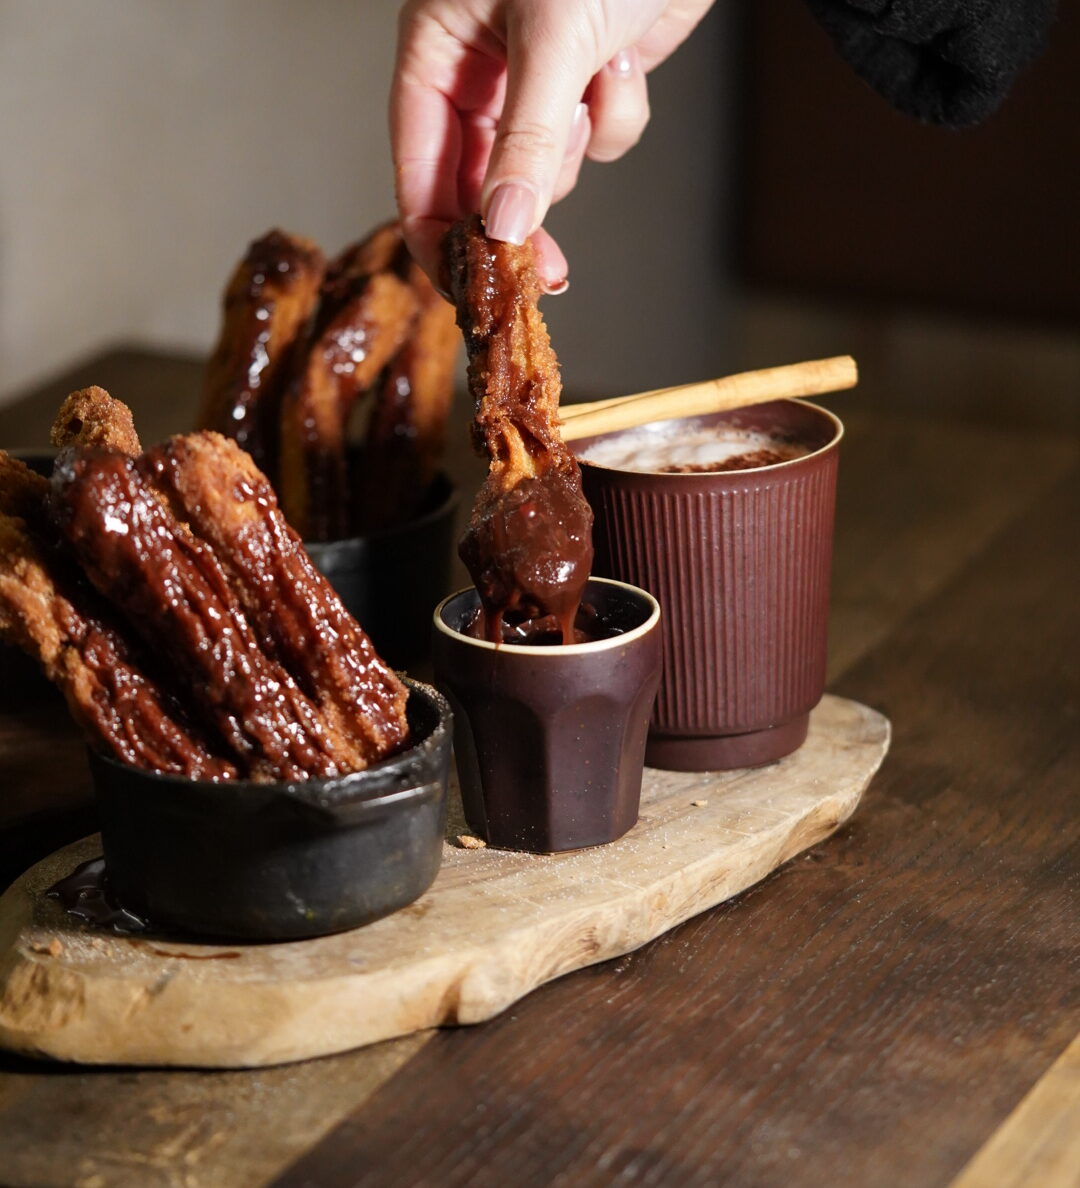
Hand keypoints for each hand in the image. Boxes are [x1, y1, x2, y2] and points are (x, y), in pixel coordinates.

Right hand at [391, 0, 714, 289]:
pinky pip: (602, 137)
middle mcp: (482, 69)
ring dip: (579, 144)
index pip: (418, 164)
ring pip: (548, 167)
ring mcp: (539, 79)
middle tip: (545, 273)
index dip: (438, 233)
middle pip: (482, 184)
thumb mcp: (551, 35)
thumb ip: (526, 136)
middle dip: (519, 219)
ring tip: (596, 76)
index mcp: (438, 47)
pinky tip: (626, 56)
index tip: (464, 287)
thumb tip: (504, 226)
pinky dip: (620, 111)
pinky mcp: (593, 81)